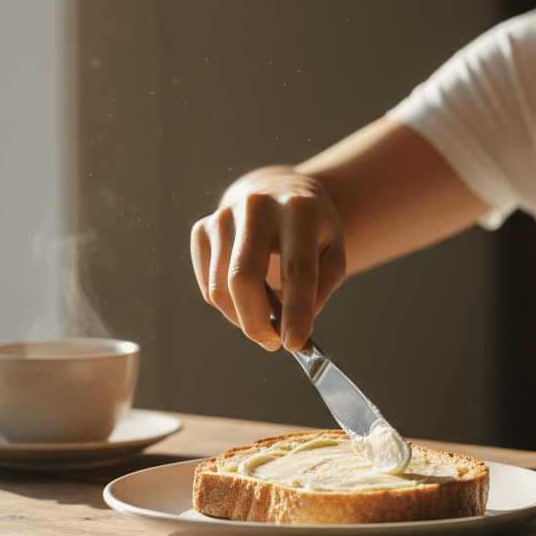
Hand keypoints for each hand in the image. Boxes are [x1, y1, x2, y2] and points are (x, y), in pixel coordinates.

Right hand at [190, 167, 346, 351]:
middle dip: (257, 323)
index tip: (294, 343)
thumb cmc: (311, 231)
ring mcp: (224, 216)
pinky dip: (228, 305)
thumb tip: (291, 332)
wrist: (277, 192)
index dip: (295, 310)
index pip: (296, 269)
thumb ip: (319, 290)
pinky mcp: (201, 230)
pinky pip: (209, 287)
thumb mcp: (333, 253)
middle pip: (244, 278)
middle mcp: (257, 207)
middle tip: (273, 343)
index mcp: (299, 211)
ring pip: (221, 290)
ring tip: (268, 315)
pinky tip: (249, 296)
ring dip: (244, 317)